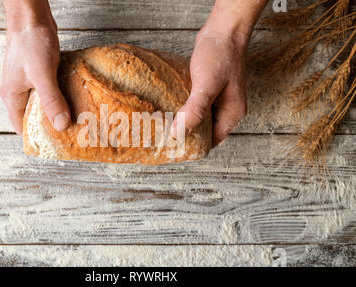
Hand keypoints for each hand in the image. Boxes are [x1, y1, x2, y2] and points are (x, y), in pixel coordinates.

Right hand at [0, 15, 70, 134]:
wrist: (31, 15)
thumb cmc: (30, 42)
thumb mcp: (41, 74)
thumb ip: (51, 100)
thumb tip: (62, 125)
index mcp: (12, 97)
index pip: (23, 128)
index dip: (39, 138)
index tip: (59, 144)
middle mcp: (20, 92)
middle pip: (36, 117)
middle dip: (53, 125)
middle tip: (75, 133)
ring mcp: (30, 83)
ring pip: (45, 104)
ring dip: (60, 110)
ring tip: (80, 119)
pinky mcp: (41, 73)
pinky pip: (52, 91)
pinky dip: (63, 95)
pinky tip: (77, 99)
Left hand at [174, 28, 246, 147]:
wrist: (223, 30)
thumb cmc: (219, 56)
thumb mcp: (206, 85)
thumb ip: (195, 110)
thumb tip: (179, 133)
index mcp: (231, 115)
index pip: (210, 141)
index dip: (193, 145)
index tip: (173, 146)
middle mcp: (226, 110)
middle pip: (205, 132)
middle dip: (187, 134)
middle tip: (163, 136)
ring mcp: (218, 100)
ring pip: (199, 118)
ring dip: (185, 120)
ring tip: (164, 124)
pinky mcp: (209, 89)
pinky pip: (196, 105)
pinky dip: (185, 107)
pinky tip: (170, 106)